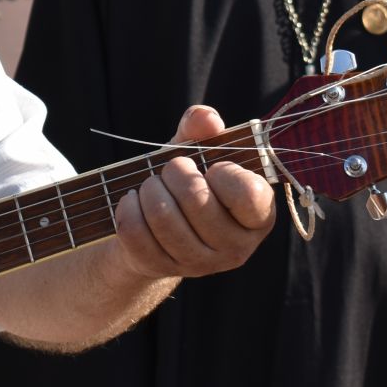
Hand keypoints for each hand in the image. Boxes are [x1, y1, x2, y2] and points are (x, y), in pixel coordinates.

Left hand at [110, 106, 274, 281]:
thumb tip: (206, 117)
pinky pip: (136, 232)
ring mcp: (199, 264)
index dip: (224, 173)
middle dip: (174, 172)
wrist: (158, 231)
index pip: (248, 195)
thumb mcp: (198, 155)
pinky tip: (132, 201)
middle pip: (196, 200)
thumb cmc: (187, 185)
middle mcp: (235, 247)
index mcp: (259, 217)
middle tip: (171, 169)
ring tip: (151, 185)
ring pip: (162, 216)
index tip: (213, 168)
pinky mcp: (163, 269)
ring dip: (149, 189)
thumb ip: (202, 131)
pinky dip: (127, 208)